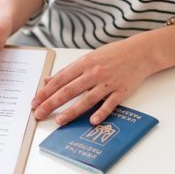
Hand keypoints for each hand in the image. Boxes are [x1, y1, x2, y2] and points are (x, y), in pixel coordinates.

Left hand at [32, 37, 154, 125]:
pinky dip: (101, 113)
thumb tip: (48, 80)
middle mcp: (94, 73)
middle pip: (69, 90)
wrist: (140, 52)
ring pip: (87, 99)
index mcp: (83, 64)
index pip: (60, 80)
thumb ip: (68, 71)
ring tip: (59, 121)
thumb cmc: (112, 55)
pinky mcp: (121, 91)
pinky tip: (92, 121)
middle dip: (52, 103)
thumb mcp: (87, 58)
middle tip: (39, 114)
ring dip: (72, 111)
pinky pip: (110, 104)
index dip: (45, 92)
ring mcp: (108, 83)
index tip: (35, 101)